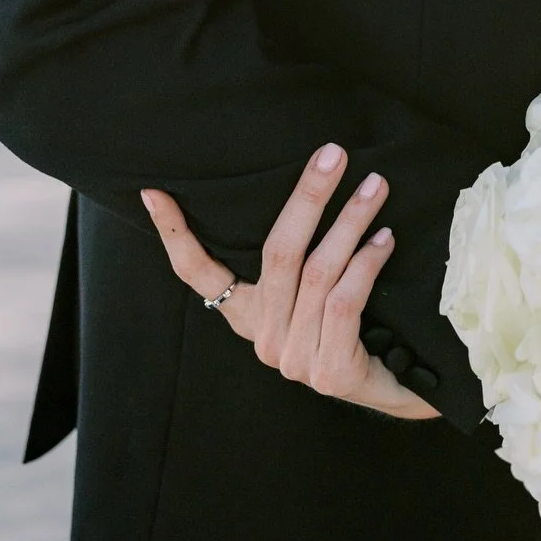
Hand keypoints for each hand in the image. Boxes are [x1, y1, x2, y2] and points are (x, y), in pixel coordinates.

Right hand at [141, 144, 438, 420]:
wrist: (386, 387)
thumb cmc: (347, 323)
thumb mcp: (309, 288)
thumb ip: (296, 254)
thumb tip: (308, 175)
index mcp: (246, 313)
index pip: (196, 273)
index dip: (174, 234)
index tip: (154, 192)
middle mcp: (262, 337)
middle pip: (277, 253)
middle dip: (307, 196)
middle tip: (333, 154)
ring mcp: (293, 358)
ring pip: (318, 272)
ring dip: (350, 221)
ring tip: (375, 185)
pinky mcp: (328, 372)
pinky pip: (344, 302)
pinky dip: (366, 264)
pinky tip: (385, 237)